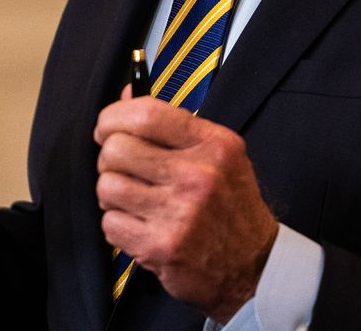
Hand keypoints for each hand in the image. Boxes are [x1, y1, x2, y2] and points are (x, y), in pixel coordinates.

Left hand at [94, 94, 276, 322]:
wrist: (253, 265)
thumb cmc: (231, 206)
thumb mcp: (219, 155)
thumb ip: (173, 126)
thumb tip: (126, 96)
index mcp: (214, 144)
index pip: (146, 114)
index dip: (113, 117)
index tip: (107, 128)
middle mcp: (198, 175)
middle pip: (116, 149)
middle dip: (110, 160)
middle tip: (125, 171)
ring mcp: (179, 212)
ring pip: (107, 187)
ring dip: (113, 195)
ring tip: (135, 201)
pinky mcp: (161, 245)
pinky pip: (110, 224)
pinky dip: (119, 225)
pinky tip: (141, 226)